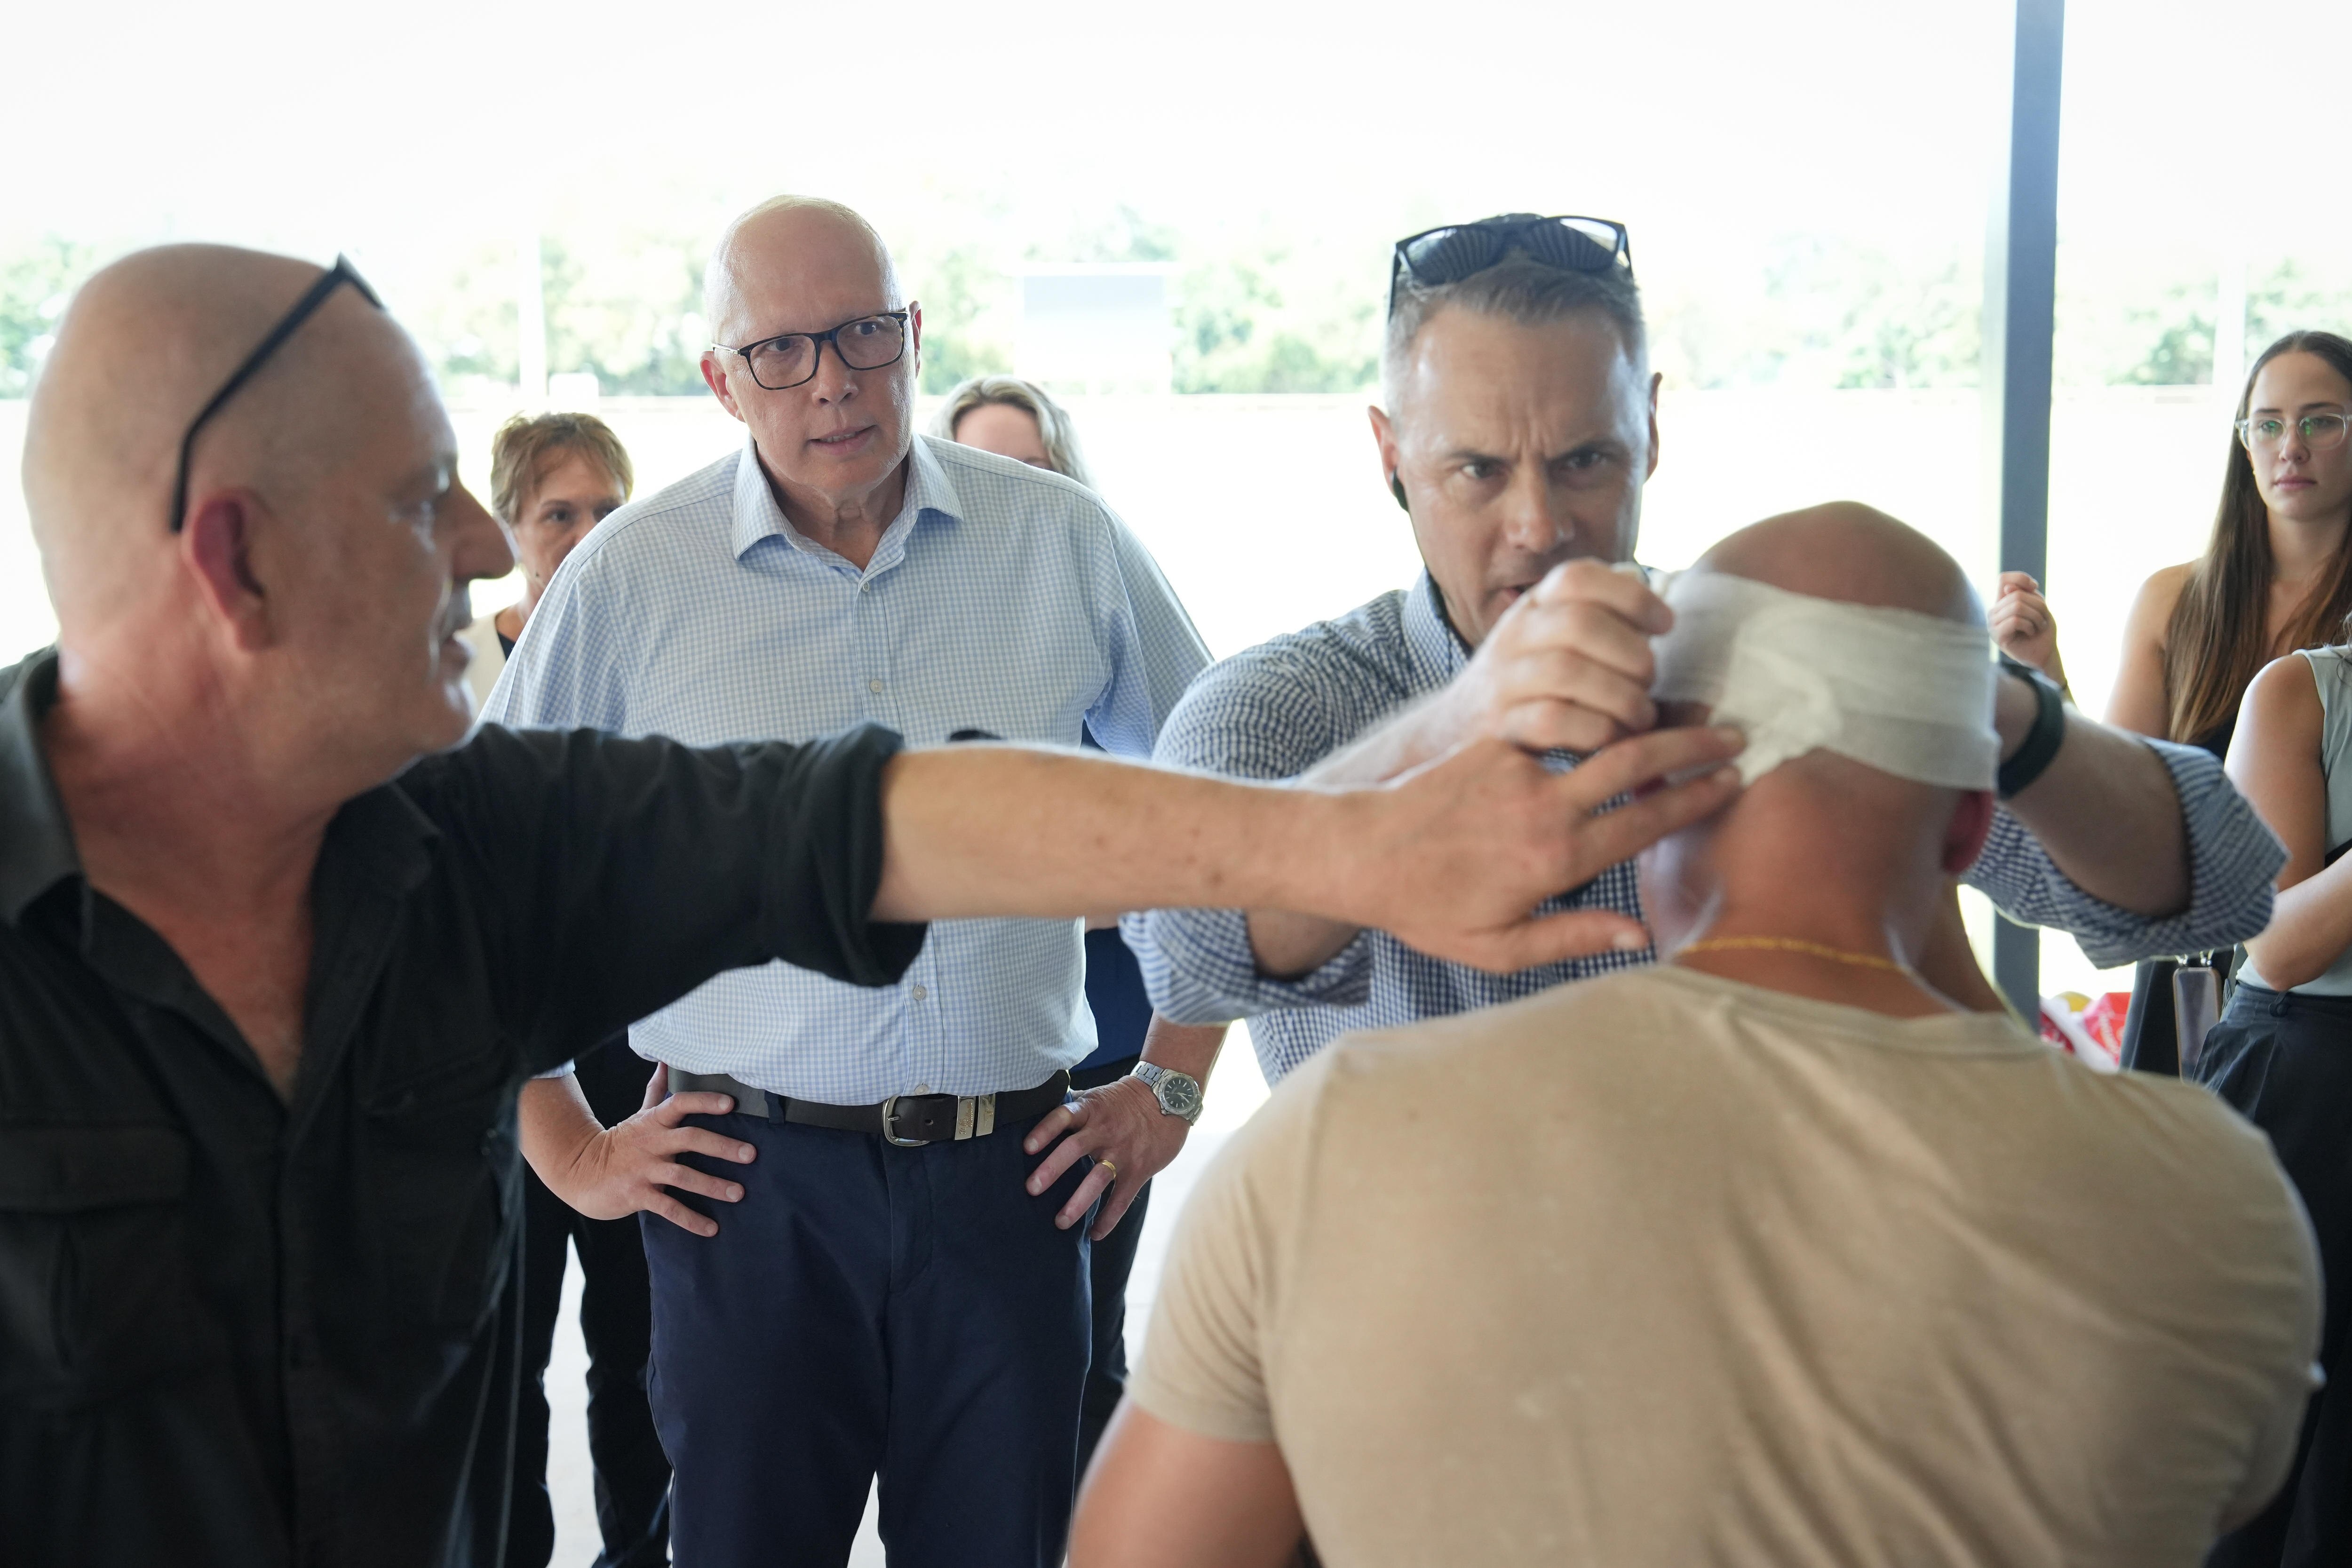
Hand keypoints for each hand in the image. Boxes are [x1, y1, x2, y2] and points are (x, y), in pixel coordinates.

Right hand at [541, 1063, 757, 1236]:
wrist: (580, 1172)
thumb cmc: (620, 1142)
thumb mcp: (639, 1115)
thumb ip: (656, 1091)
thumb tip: (666, 1061)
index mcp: (654, 1122)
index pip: (680, 1103)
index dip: (705, 1102)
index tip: (730, 1104)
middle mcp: (652, 1143)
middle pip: (690, 1139)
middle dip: (722, 1147)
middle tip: (750, 1154)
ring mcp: (644, 1170)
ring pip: (683, 1176)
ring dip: (712, 1185)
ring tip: (738, 1193)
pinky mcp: (638, 1195)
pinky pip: (669, 1207)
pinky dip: (690, 1219)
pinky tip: (711, 1229)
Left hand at [1022, 1076, 1185, 1238]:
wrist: (1170, 1097)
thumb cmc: (1125, 1099)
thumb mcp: (1097, 1096)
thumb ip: (1072, 1107)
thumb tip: (1037, 1111)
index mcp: (1091, 1109)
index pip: (1063, 1116)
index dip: (1044, 1131)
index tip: (1026, 1147)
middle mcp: (1104, 1130)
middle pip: (1074, 1149)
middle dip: (1052, 1170)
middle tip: (1031, 1189)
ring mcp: (1123, 1152)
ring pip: (1098, 1179)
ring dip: (1078, 1202)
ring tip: (1060, 1223)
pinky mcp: (1139, 1170)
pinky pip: (1122, 1199)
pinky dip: (1109, 1218)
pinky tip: (1095, 1234)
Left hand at [1341, 724, 1745, 971]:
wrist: (1360, 853)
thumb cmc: (1429, 908)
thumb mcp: (1500, 948)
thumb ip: (1574, 938)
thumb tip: (1642, 936)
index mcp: (1556, 861)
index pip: (1646, 824)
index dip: (1695, 800)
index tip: (1732, 783)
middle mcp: (1545, 808)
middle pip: (1638, 765)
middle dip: (1692, 747)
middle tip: (1733, 734)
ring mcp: (1519, 768)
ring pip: (1599, 736)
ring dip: (1648, 722)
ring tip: (1684, 714)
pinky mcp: (1493, 743)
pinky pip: (1552, 727)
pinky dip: (1587, 718)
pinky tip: (1613, 711)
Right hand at [1432, 559, 1673, 754]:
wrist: (1456, 731)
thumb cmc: (1530, 683)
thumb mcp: (1553, 637)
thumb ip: (1598, 614)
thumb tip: (1651, 590)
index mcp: (1534, 606)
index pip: (1578, 577)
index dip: (1631, 595)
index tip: (1665, 624)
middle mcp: (1513, 635)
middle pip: (1578, 623)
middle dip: (1630, 652)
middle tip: (1650, 679)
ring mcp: (1502, 680)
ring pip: (1566, 671)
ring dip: (1620, 695)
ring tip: (1641, 714)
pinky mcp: (1501, 726)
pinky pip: (1553, 720)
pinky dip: (1596, 729)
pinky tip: (1614, 737)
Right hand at [1990, 571, 2064, 680]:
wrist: (2045, 653)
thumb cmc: (2042, 630)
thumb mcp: (2040, 606)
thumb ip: (2027, 594)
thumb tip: (2007, 588)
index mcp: (2002, 602)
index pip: (2003, 579)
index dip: (2021, 578)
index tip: (2035, 587)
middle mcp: (1994, 611)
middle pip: (2016, 594)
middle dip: (2037, 606)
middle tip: (2043, 620)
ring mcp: (1993, 624)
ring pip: (2016, 606)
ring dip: (2036, 617)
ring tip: (2038, 626)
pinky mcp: (1996, 636)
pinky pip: (2015, 620)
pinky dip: (2029, 626)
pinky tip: (2030, 633)